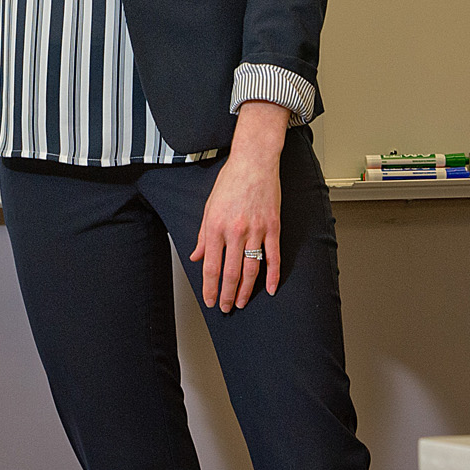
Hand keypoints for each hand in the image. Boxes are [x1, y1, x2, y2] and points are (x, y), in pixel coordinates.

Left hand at [188, 100, 288, 311]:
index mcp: (216, 226)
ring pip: (251, 268)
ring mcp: (256, 230)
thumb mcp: (209, 207)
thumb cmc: (230, 181)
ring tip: (241, 302)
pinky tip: (269, 288)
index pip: (211, 266)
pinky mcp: (272, 227)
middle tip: (224, 308)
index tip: (209, 300)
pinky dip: (272, 275)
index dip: (209, 287)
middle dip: (226, 294)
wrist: (254, 161)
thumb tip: (196, 256)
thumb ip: (202, 235)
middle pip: (230, 272)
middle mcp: (235, 231)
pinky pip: (273, 256)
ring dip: (246, 290)